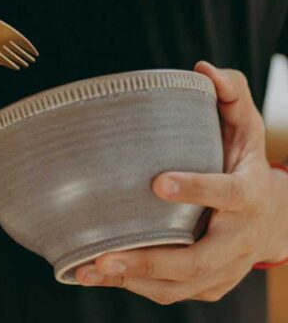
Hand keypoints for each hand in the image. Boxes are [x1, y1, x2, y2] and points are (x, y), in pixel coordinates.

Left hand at [74, 61, 287, 303]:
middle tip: (106, 255)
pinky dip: (136, 287)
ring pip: (180, 284)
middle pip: (198, 260)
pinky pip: (172, 291)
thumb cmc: (247, 161)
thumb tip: (204, 68)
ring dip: (134, 280)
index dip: (196, 189)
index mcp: (248, 194)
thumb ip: (231, 92)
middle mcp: (238, 239)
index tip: (159, 183)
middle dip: (150, 260)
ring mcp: (225, 267)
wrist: (274, 217)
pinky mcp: (209, 283)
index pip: (226, 193)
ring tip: (90, 270)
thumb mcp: (247, 124)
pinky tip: (100, 275)